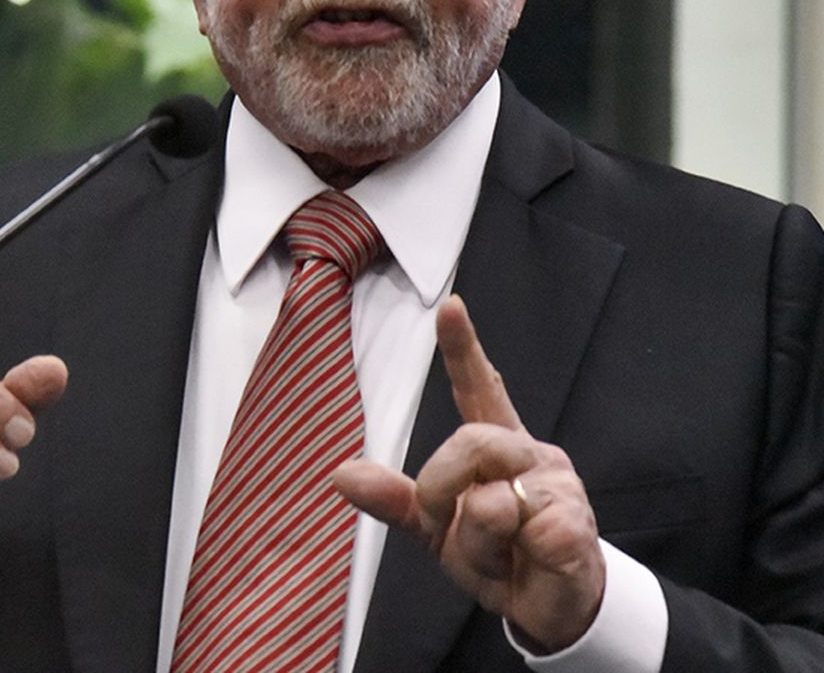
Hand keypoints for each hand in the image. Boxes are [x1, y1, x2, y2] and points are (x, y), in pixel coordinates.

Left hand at [333, 295, 605, 651]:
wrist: (549, 609)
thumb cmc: (497, 557)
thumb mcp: (435, 528)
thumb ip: (395, 499)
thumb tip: (340, 473)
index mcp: (497, 448)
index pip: (480, 390)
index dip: (464, 349)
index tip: (450, 307)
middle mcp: (531, 456)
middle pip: (470, 442)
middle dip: (444, 489)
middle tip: (453, 523)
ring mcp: (559, 487)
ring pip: (490, 498)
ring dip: (476, 538)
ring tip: (499, 551)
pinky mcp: (575, 524)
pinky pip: (519, 530)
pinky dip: (508, 556)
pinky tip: (529, 560)